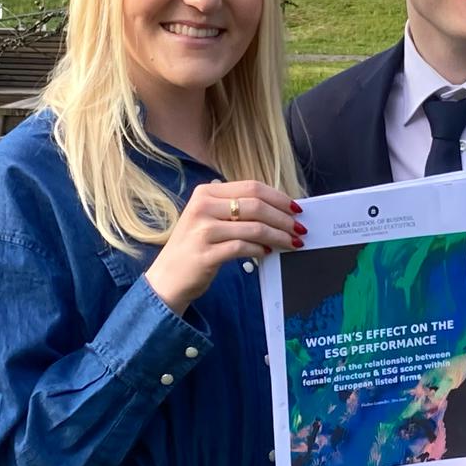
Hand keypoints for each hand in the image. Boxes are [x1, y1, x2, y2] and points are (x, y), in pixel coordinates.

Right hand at [145, 180, 303, 313]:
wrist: (167, 278)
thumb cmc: (194, 247)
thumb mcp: (209, 219)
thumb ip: (236, 209)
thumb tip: (278, 209)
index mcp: (205, 193)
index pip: (251, 187)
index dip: (278, 197)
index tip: (296, 208)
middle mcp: (202, 207)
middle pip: (256, 205)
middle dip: (283, 217)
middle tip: (299, 228)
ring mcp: (202, 230)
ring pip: (253, 227)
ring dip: (278, 236)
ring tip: (291, 242)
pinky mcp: (205, 254)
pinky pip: (242, 248)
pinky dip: (259, 250)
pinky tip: (268, 253)